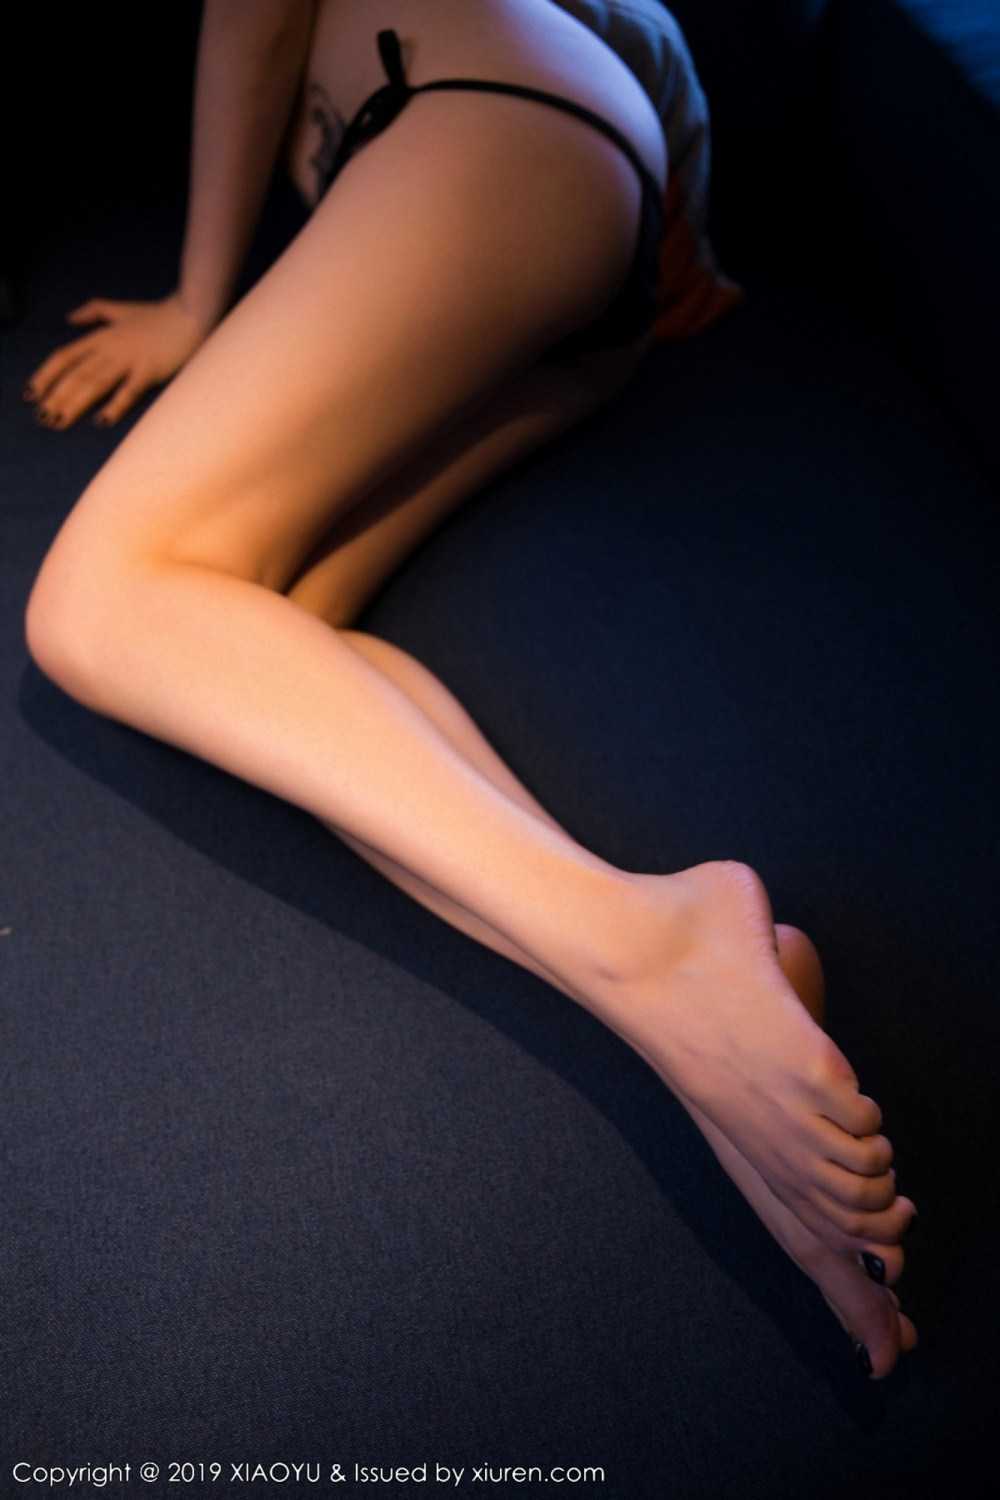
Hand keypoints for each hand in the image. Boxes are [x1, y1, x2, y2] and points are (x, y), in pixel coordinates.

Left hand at [24, 292, 213, 430]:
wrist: (191, 313)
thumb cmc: (159, 315)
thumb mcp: (121, 308)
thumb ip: (94, 311)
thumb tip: (69, 318)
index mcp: (103, 336)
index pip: (66, 356)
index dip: (46, 374)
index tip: (32, 393)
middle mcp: (111, 348)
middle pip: (76, 374)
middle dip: (57, 396)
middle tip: (44, 418)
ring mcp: (130, 360)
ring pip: (95, 382)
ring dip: (75, 402)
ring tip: (59, 421)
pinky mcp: (150, 370)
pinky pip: (129, 390)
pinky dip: (115, 405)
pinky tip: (102, 421)